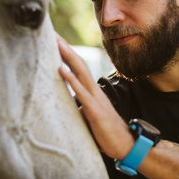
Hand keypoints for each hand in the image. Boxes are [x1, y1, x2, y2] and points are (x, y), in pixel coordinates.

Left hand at [56, 34, 133, 159]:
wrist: (126, 145)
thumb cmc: (106, 133)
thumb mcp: (89, 118)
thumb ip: (79, 109)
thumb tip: (68, 107)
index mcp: (92, 91)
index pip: (78, 68)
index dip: (67, 54)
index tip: (54, 41)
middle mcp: (94, 90)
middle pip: (78, 63)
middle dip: (65, 47)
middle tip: (52, 33)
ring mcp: (95, 98)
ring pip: (80, 71)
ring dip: (67, 56)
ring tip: (56, 42)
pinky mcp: (95, 110)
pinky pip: (81, 91)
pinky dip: (71, 78)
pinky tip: (60, 69)